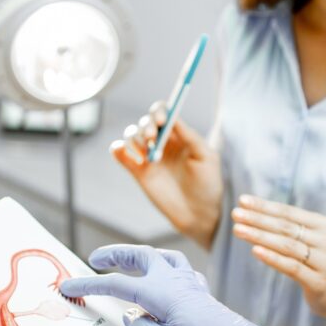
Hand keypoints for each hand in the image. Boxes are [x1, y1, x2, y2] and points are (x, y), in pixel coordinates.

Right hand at [60, 245, 325, 325]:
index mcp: (159, 293)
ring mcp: (191, 284)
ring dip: (141, 255)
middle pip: (141, 256)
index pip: (115, 285)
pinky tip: (164, 279)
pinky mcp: (201, 292)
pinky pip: (180, 269)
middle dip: (115, 254)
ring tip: (127, 262)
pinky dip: (165, 268)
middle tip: (94, 258)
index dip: (88, 285)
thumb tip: (133, 316)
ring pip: (162, 256)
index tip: (67, 287)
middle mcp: (174, 281)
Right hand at [113, 101, 222, 248]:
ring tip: (148, 154)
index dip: (159, 112)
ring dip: (135, 138)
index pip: (163, 113)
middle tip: (153, 138)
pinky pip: (120, 154)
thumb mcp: (206, 157)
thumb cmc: (208, 184)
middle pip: (145, 123)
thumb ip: (190, 136)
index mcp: (178, 135)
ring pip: (132, 135)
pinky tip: (125, 153)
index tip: (162, 120)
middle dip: (146, 126)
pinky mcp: (138, 172)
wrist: (200, 214)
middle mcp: (162, 143)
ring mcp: (148, 157)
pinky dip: (118, 149)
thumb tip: (174, 117)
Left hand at [231, 195, 325, 324]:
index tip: (242, 200)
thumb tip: (253, 212)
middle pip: (286, 227)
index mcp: (324, 225)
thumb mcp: (309, 241)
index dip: (265, 206)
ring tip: (238, 230)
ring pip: (287, 245)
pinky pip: (292, 267)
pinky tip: (255, 251)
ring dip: (260, 236)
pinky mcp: (319, 282)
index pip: (289, 212)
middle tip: (235, 214)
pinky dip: (272, 258)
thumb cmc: (316, 263)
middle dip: (258, 219)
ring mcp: (325, 262)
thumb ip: (289, 229)